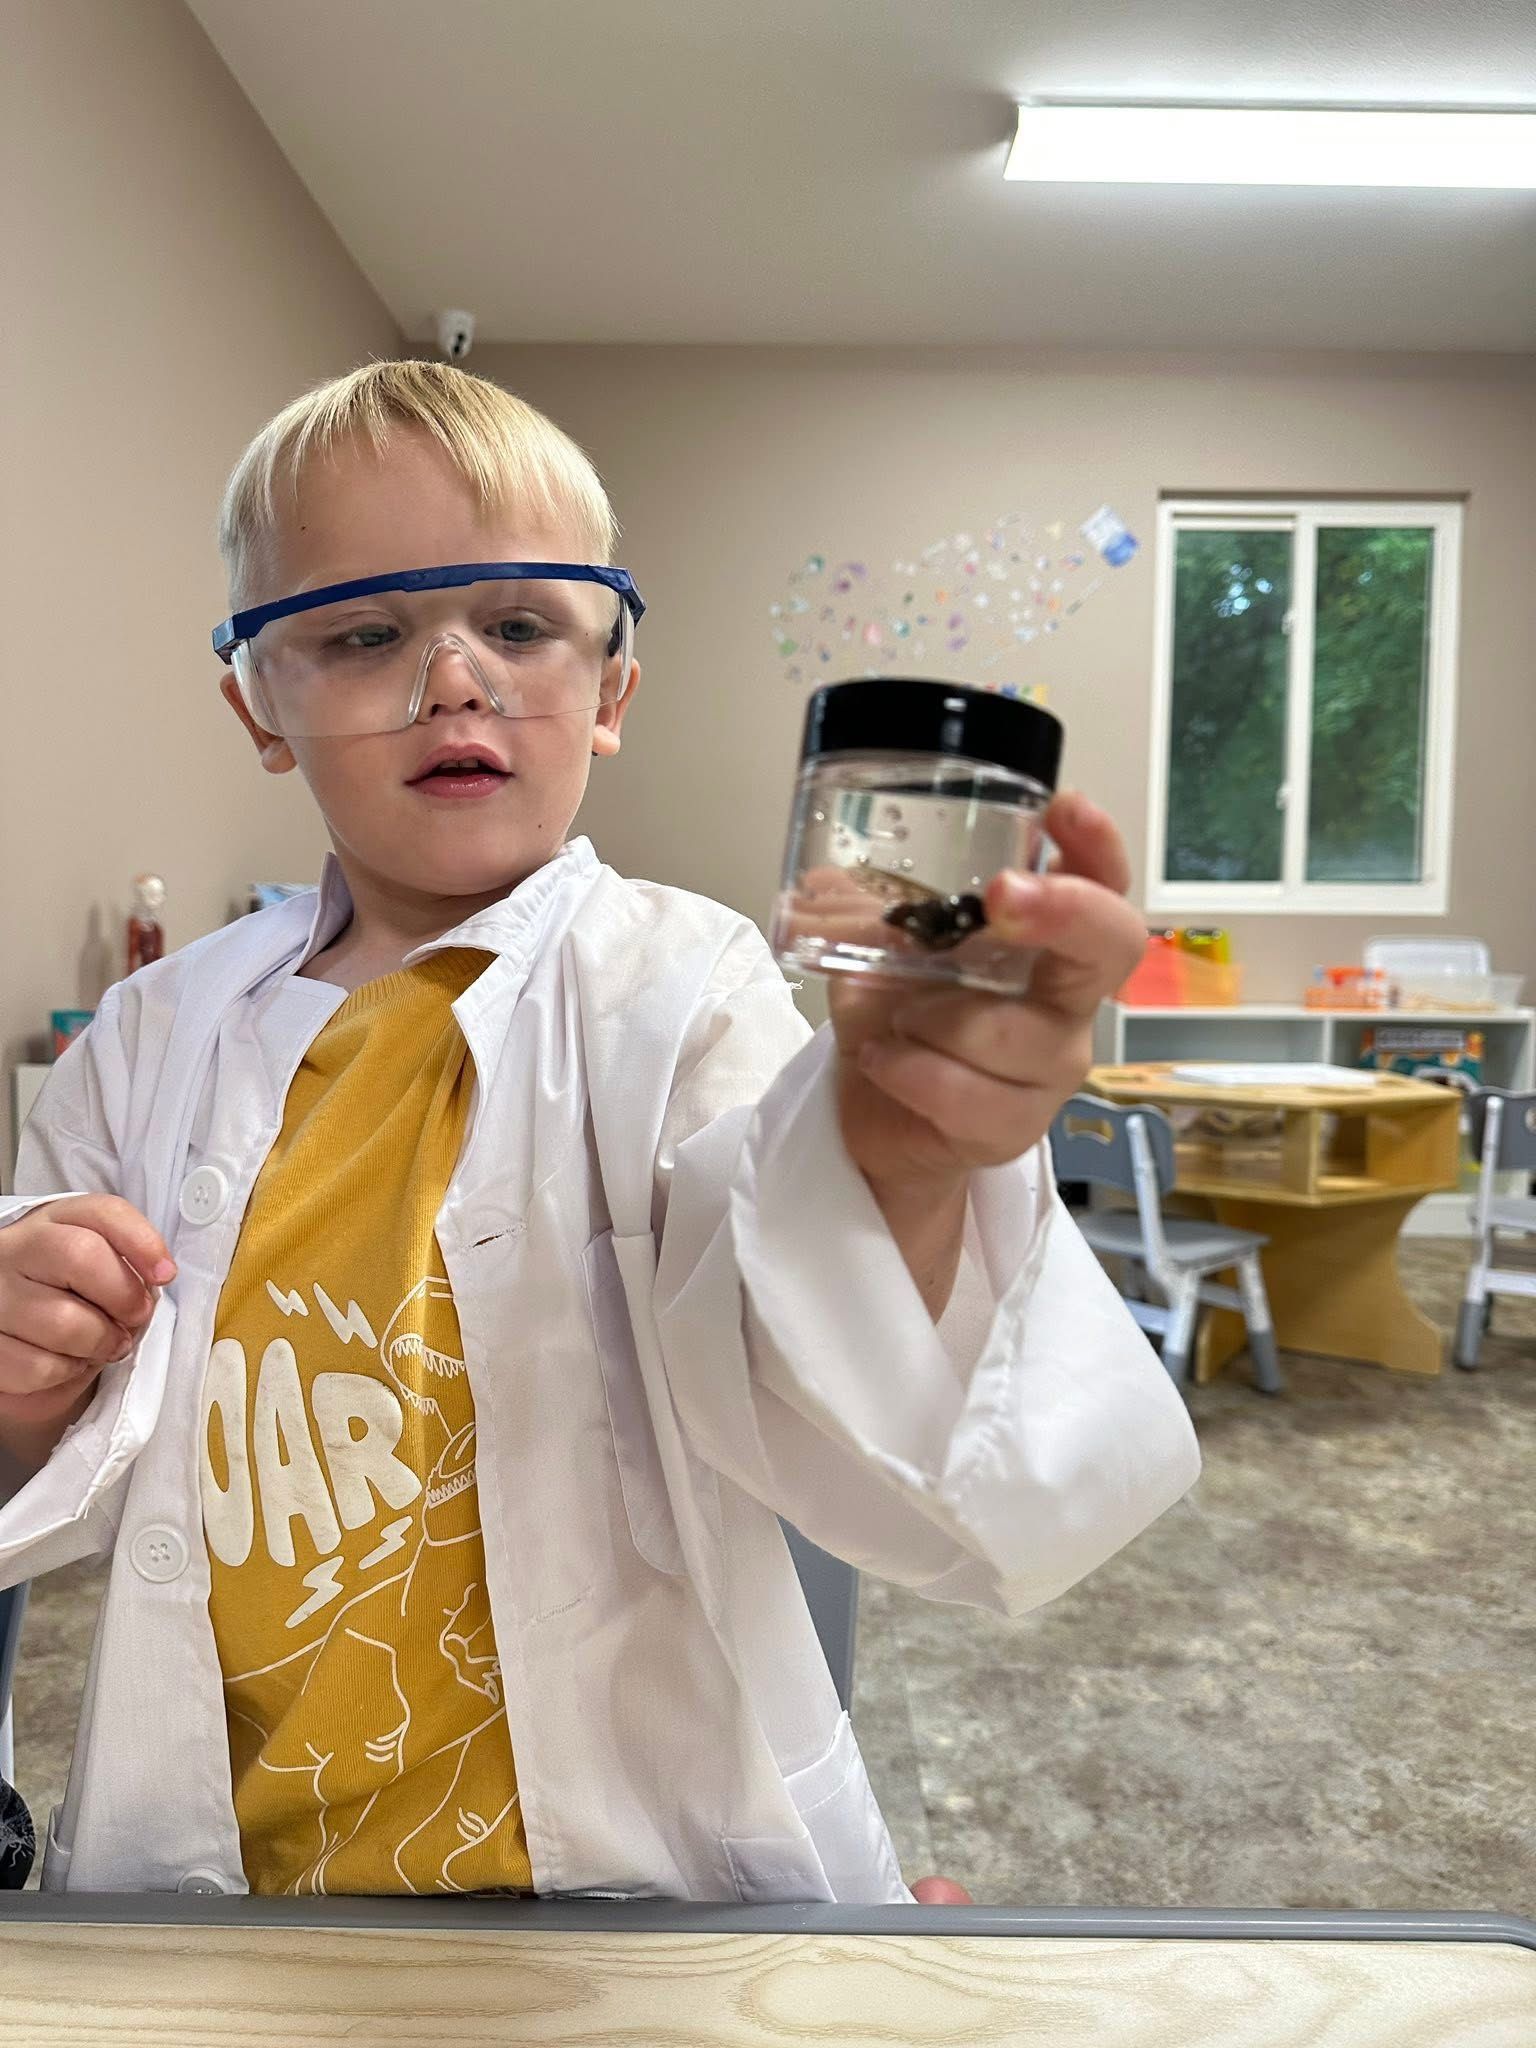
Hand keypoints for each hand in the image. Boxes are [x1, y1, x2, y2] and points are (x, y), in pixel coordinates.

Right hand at [0, 1196, 174, 1436]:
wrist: (14, 1333)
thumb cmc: (67, 1295)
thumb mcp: (97, 1264)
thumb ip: (126, 1259)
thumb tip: (157, 1277)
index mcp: (50, 1222)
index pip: (101, 1212)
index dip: (142, 1241)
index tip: (165, 1274)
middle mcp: (13, 1249)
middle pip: (81, 1255)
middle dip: (123, 1296)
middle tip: (133, 1318)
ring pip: (63, 1321)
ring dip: (99, 1343)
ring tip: (102, 1345)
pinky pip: (38, 1367)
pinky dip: (64, 1372)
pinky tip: (66, 1362)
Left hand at [829, 791, 1145, 1195]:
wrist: (877, 1121)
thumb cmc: (900, 1024)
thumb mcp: (880, 955)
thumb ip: (866, 911)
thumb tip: (818, 875)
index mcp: (1045, 943)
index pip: (1103, 883)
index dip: (1097, 845)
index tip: (1064, 809)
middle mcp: (1065, 1001)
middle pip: (1110, 946)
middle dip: (1064, 910)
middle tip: (1004, 894)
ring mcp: (1049, 1068)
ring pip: (1007, 1030)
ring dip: (930, 1018)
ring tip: (893, 1019)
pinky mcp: (1015, 1127)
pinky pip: (964, 1092)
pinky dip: (908, 1069)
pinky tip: (883, 1062)